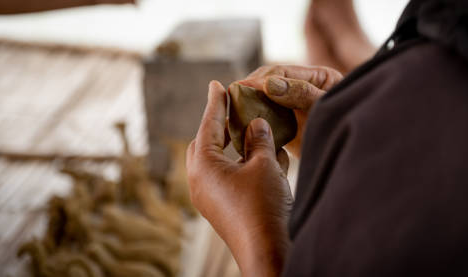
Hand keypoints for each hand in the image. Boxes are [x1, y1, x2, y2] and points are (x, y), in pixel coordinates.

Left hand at [186, 81, 292, 276]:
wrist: (267, 250)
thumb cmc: (263, 206)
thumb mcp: (264, 165)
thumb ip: (259, 139)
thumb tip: (256, 124)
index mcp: (203, 166)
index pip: (208, 125)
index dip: (215, 103)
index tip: (217, 85)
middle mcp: (200, 181)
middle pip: (206, 143)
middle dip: (220, 126)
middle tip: (232, 109)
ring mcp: (209, 197)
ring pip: (218, 162)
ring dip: (235, 147)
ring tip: (252, 134)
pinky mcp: (222, 208)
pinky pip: (227, 178)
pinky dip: (242, 166)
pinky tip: (263, 161)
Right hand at [240, 65, 342, 157]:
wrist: (353, 158)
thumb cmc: (349, 127)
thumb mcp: (327, 107)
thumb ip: (303, 94)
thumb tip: (270, 84)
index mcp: (318, 77)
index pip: (282, 72)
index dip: (260, 79)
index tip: (242, 87)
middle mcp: (304, 90)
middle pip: (269, 85)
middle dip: (250, 91)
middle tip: (230, 100)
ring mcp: (295, 109)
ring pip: (265, 103)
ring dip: (248, 108)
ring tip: (231, 115)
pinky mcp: (289, 128)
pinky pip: (267, 123)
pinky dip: (254, 125)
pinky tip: (241, 131)